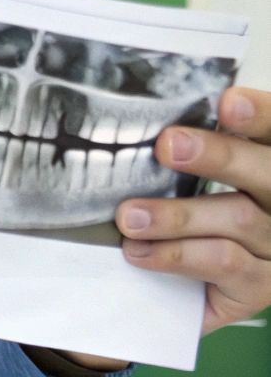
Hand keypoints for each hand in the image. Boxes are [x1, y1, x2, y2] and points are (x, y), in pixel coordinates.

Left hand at [115, 86, 270, 332]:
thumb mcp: (207, 175)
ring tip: (129, 216)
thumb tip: (142, 122)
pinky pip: (223, 263)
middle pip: (266, 173)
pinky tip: (140, 251)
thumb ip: (193, 148)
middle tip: (169, 146)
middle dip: (219, 156)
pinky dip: (177, 254)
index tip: (227, 102)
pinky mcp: (261, 285)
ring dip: (177, 215)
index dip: (258, 115)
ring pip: (237, 219)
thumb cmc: (206, 214)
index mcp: (270, 161)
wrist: (222, 283)